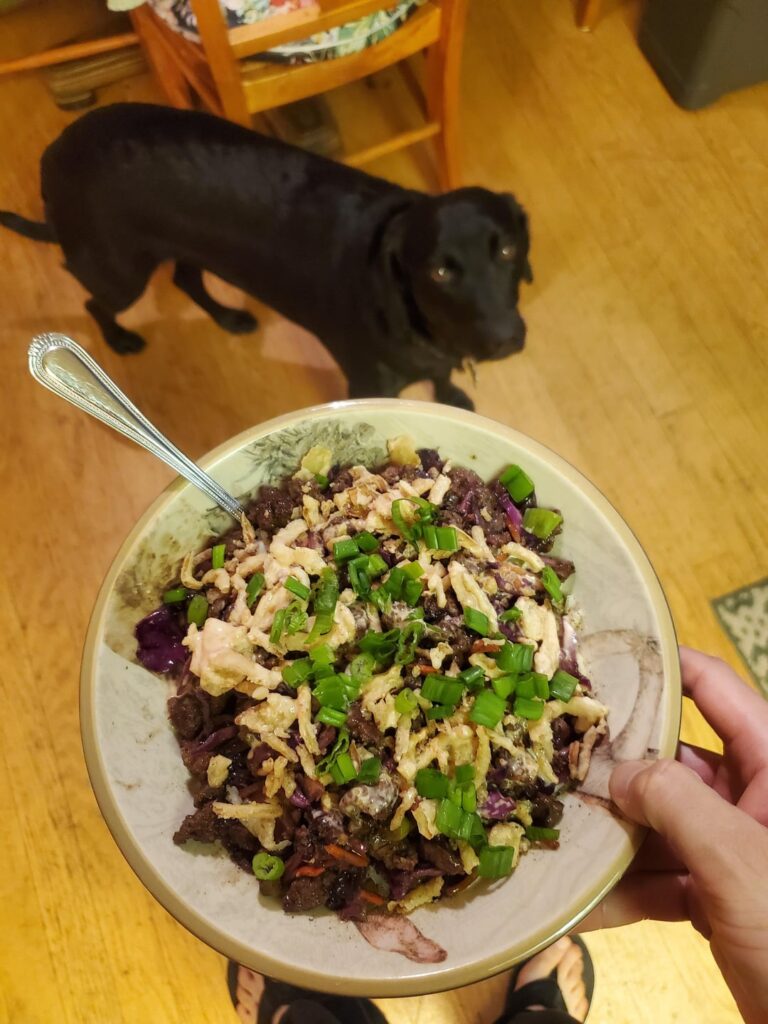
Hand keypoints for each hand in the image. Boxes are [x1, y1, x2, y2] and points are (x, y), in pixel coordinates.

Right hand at [578, 647, 767, 1023]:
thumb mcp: (740, 861)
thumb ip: (676, 803)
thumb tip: (617, 774)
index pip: (720, 693)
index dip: (667, 666)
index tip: (607, 655)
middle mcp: (758, 802)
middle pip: (679, 762)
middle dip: (621, 766)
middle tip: (560, 754)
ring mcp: (738, 852)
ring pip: (663, 823)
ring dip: (615, 832)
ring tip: (558, 824)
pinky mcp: (721, 898)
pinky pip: (664, 877)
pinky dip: (627, 887)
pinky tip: (582, 897)